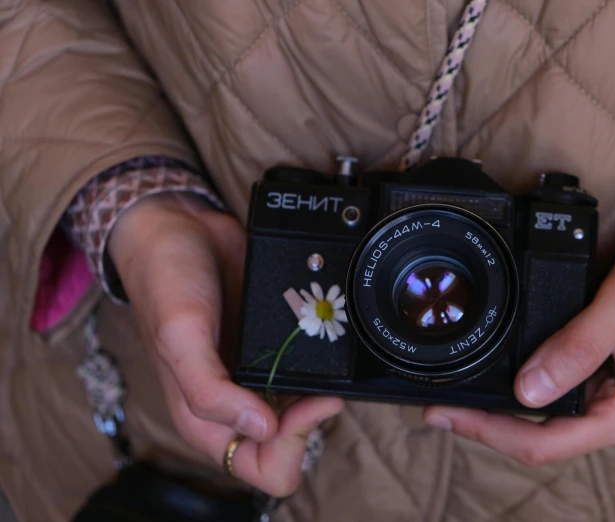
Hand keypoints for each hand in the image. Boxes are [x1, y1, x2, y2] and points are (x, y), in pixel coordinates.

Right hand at [109, 193, 343, 495]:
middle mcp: (235, 404)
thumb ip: (210, 392)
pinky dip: (323, 361)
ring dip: (321, 390)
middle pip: (292, 444)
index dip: (293, 445)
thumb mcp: (179, 338)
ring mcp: (257, 375)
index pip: (265, 468)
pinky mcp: (274, 345)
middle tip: (323, 384)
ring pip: (305, 408)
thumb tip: (262, 429)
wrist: (179, 229)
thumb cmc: (165, 282)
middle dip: (313, 420)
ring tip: (322, 355)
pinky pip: (309, 368)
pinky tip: (323, 338)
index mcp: (206, 418)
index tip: (307, 402)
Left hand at [423, 236, 614, 464]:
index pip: (547, 443)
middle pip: (542, 440)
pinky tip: (498, 383)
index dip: (491, 432)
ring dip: (504, 413)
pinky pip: (560, 405)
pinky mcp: (609, 393)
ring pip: (547, 425)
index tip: (447, 416)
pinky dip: (525, 396)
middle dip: (490, 425)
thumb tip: (528, 390)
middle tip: (441, 406)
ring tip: (460, 397)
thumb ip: (577, 346)